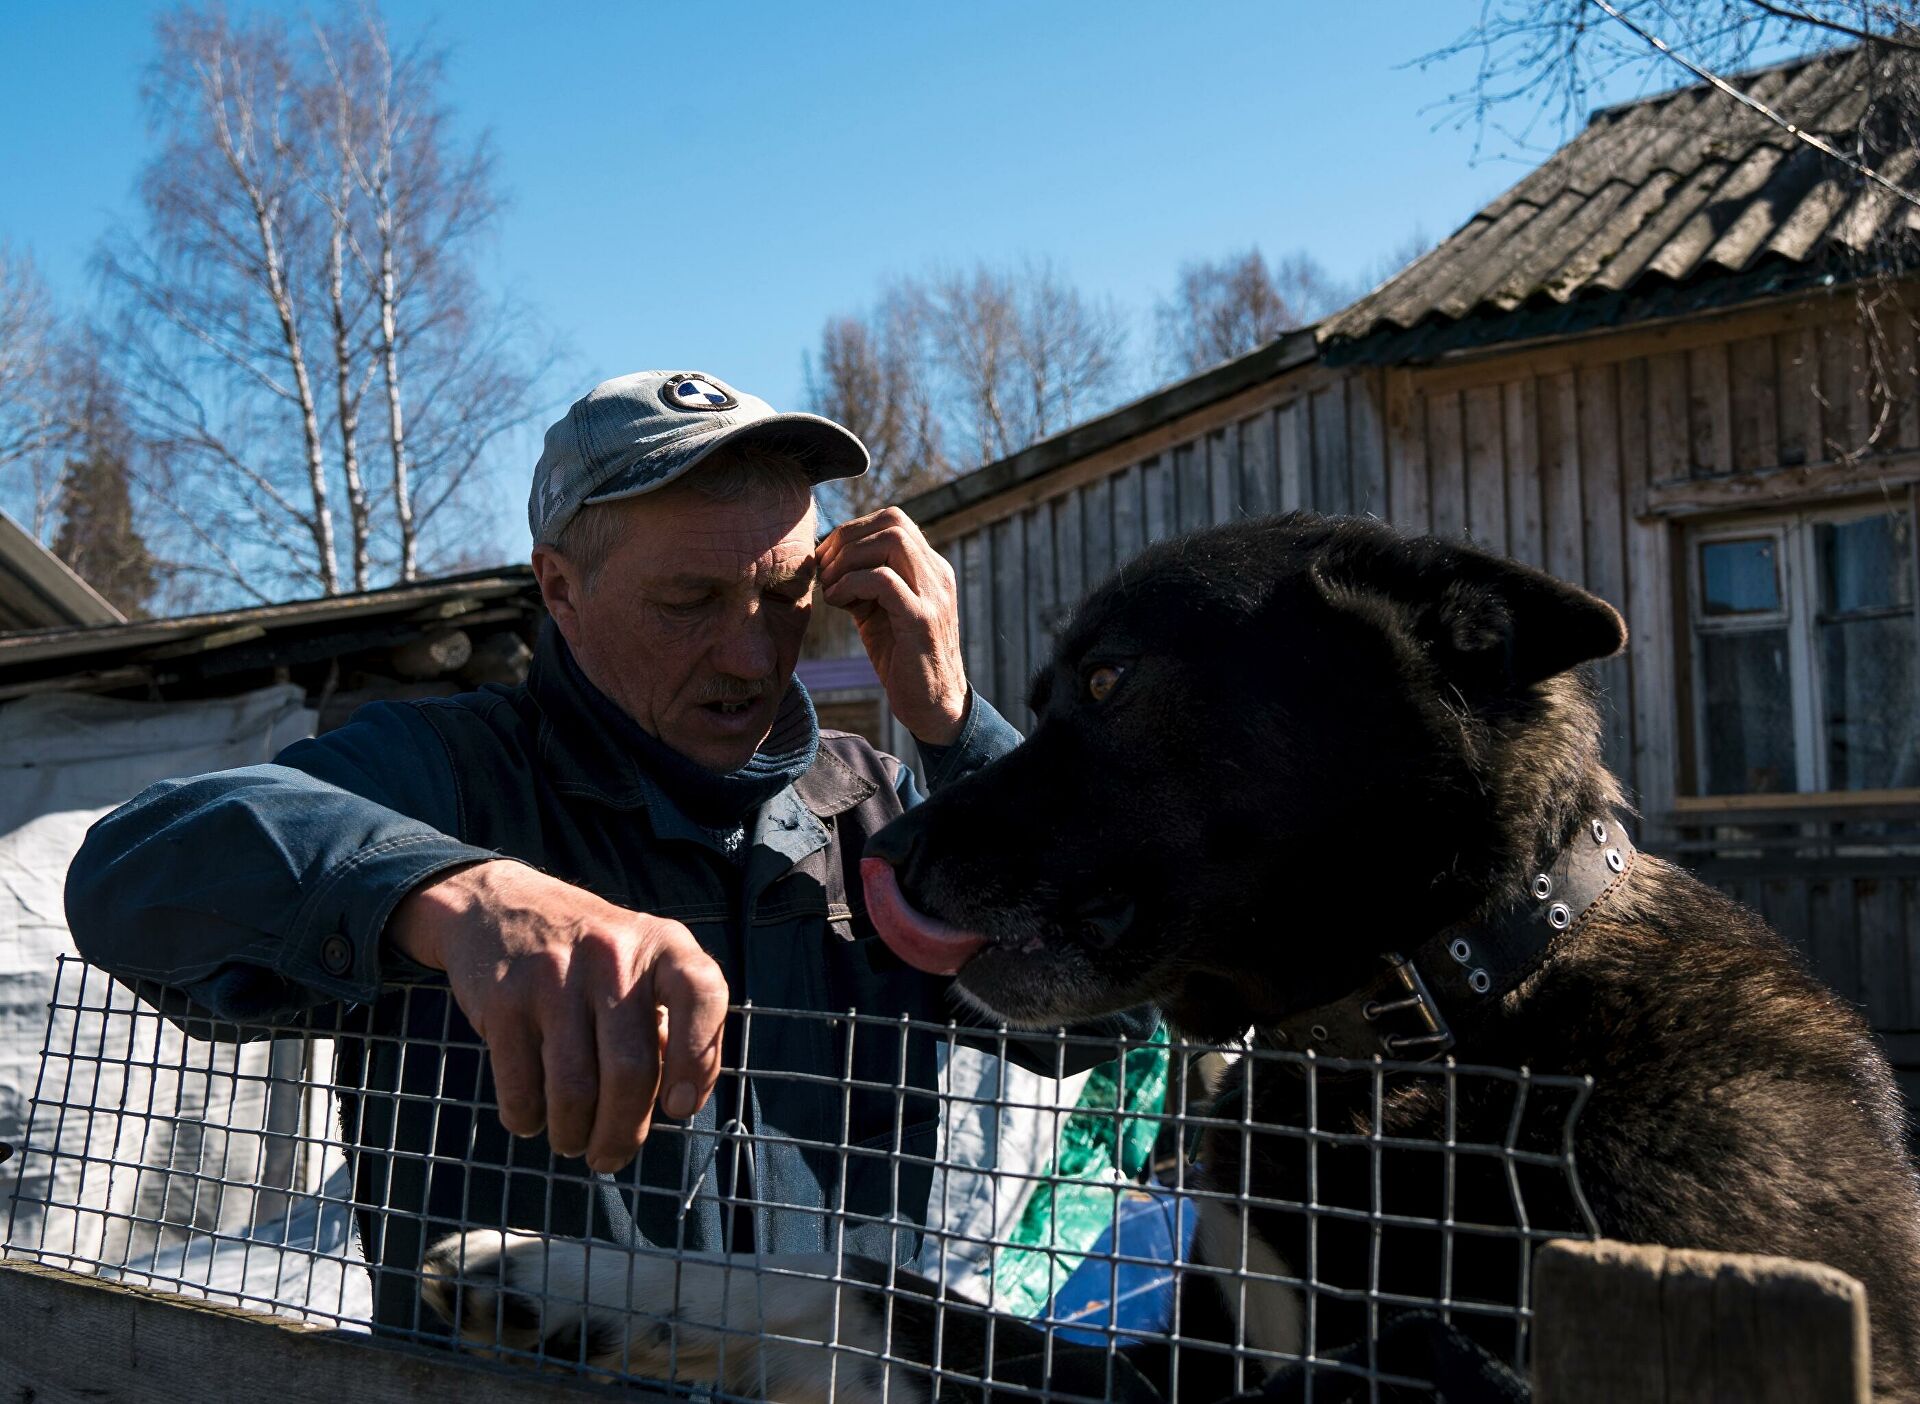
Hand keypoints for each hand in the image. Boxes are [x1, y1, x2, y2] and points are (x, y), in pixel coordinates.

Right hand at [387, 860, 728, 1172]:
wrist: (497, 906)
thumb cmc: (590, 954)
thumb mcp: (643, 963)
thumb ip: (670, 1021)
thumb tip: (681, 1101)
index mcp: (663, 945)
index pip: (702, 994)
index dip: (698, 1059)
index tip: (680, 1107)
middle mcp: (613, 955)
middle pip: (631, 1069)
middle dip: (623, 1131)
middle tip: (610, 1156)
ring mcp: (555, 976)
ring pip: (574, 1089)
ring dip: (574, 1134)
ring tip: (572, 1142)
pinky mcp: (505, 999)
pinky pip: (521, 1085)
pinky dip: (527, 1118)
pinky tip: (532, 1118)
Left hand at [817, 507, 969, 745]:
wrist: (933, 705)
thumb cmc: (902, 658)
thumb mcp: (879, 610)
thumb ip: (862, 581)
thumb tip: (825, 558)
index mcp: (929, 568)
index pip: (893, 520)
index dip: (852, 531)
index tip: (827, 559)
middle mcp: (936, 575)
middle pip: (892, 521)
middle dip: (847, 539)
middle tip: (824, 570)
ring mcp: (933, 595)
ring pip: (892, 541)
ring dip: (849, 560)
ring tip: (831, 588)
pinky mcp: (922, 620)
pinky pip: (884, 580)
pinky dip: (852, 584)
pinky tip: (839, 603)